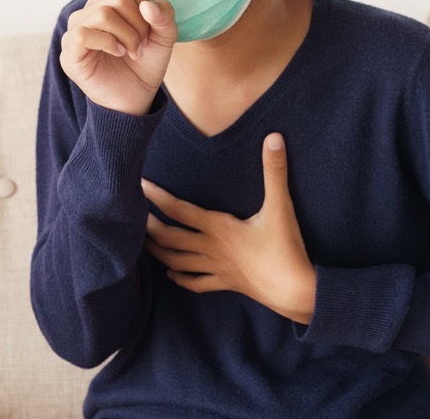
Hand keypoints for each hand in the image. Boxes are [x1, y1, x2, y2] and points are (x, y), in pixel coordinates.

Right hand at [60, 0, 178, 114]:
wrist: (135, 98)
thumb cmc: (144, 65)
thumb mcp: (164, 38)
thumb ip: (164, 16)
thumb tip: (147, 6)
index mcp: (109, 2)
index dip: (146, 6)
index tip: (149, 31)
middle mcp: (89, 11)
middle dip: (138, 24)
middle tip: (141, 46)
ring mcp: (76, 29)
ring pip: (102, 13)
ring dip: (126, 36)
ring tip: (131, 52)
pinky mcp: (69, 51)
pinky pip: (84, 34)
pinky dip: (108, 43)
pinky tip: (117, 53)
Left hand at [141, 133, 316, 324]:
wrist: (297, 291)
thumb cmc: (286, 248)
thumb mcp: (281, 206)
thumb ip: (275, 171)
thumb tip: (274, 137)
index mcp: (218, 227)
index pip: (179, 209)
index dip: (156, 196)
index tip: (139, 184)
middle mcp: (211, 247)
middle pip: (169, 238)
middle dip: (149, 227)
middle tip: (132, 215)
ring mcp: (217, 268)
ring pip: (177, 261)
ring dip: (158, 252)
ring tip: (143, 243)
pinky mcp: (226, 284)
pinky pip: (197, 283)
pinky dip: (181, 279)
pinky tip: (172, 275)